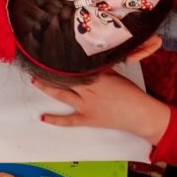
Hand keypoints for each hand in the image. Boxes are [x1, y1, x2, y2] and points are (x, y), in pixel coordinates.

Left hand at [34, 71, 170, 143]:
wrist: (141, 115)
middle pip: (65, 79)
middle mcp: (89, 91)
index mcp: (98, 78)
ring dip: (47, 88)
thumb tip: (90, 62)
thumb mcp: (117, 76)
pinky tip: (42, 117)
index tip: (51, 56)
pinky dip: (54, 120)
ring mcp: (86, 106)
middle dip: (50, 73)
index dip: (62, 62)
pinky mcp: (87, 119)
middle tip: (38, 66)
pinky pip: (68, 121)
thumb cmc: (132, 94)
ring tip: (35, 81)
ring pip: (62, 95)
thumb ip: (102, 70)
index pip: (75, 67)